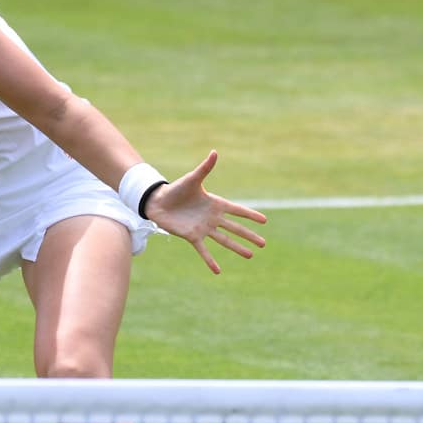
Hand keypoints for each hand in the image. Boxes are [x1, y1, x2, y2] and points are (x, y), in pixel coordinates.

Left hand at [142, 150, 267, 273]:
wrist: (157, 201)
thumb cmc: (176, 189)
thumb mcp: (192, 179)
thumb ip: (205, 168)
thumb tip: (214, 152)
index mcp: (215, 204)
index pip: (237, 210)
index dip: (250, 215)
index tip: (264, 221)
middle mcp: (212, 218)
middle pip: (235, 228)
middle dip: (249, 235)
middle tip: (264, 243)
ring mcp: (203, 228)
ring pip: (224, 240)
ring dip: (237, 248)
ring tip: (250, 255)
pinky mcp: (192, 236)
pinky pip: (203, 250)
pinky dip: (210, 260)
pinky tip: (218, 270)